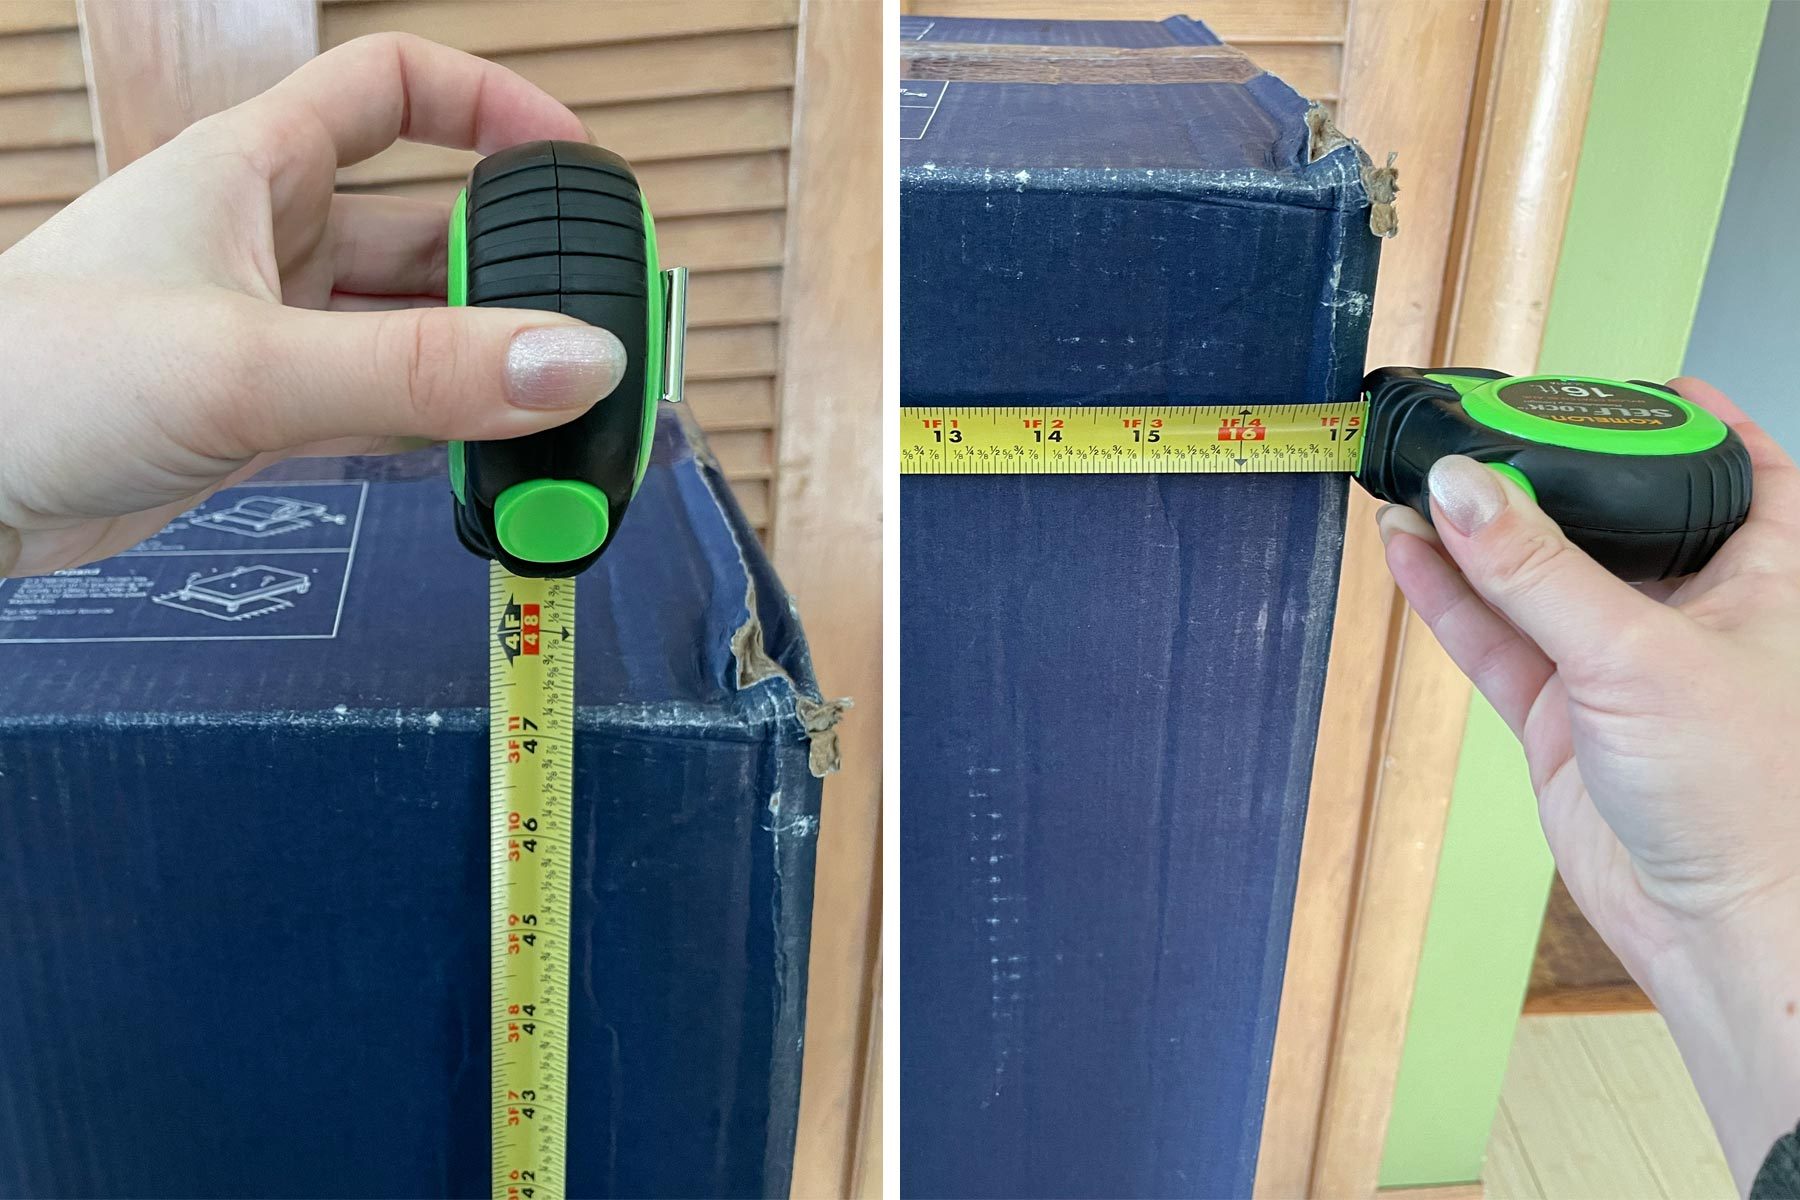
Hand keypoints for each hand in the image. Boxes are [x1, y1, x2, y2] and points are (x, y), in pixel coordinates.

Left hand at [0, 33, 625, 577]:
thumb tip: (578, 363)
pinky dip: (431, 425)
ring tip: (550, 409)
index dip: (490, 105)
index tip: (573, 159)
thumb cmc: (39, 380)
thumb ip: (421, 371)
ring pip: (404, 325)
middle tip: (581, 327)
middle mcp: (263, 237)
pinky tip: (481, 457)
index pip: (393, 88)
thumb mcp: (249, 363)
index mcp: (252, 168)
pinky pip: (373, 400)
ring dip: (474, 361)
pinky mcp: (254, 409)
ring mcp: (261, 326)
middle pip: (422, 226)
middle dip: (506, 270)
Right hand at [1378, 377, 1799, 1189]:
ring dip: (1475, 532)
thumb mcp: (1639, 655)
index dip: (1679, 415)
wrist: (1713, 923)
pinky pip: (1495, 636)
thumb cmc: (1746, 795)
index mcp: (1763, 570)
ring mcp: (1618, 658)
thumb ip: (1538, 571)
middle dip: (1544, 470)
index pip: (1734, 461)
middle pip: (1609, 511)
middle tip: (1476, 424)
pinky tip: (1407, 550)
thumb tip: (1460, 488)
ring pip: (1535, 574)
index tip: (1611, 380)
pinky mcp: (1562, 710)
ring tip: (1412, 477)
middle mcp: (1691, 605)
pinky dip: (1448, 595)